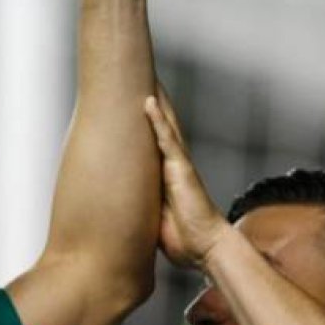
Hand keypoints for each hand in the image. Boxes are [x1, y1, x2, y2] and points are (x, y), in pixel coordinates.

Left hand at [143, 89, 229, 268]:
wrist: (205, 249)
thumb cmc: (182, 237)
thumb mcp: (153, 216)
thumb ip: (142, 204)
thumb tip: (120, 207)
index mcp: (167, 174)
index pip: (154, 139)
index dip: (146, 119)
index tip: (132, 99)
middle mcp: (174, 164)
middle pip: (160, 125)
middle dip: (152, 102)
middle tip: (138, 76)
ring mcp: (179, 165)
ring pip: (164, 125)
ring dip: (154, 102)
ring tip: (144, 77)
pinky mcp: (182, 170)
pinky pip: (168, 140)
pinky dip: (157, 121)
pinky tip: (149, 103)